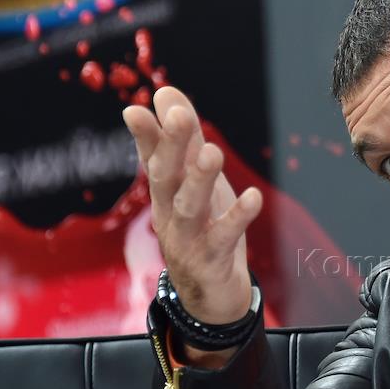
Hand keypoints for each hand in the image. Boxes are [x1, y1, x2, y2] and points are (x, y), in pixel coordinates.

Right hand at [123, 87, 262, 341]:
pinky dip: (238, 217)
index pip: (152, 158)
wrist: (210, 296)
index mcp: (166, 193)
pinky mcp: (210, 261)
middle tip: (180, 117)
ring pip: (189, 207)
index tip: (136, 110)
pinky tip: (254, 197)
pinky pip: (224, 237)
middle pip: (165, 178)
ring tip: (212, 152)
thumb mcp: (194, 181)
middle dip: (171, 147)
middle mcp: (169, 214)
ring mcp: (187, 240)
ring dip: (199, 179)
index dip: (145, 135)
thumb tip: (166, 92)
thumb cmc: (203, 230)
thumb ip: (182, 139)